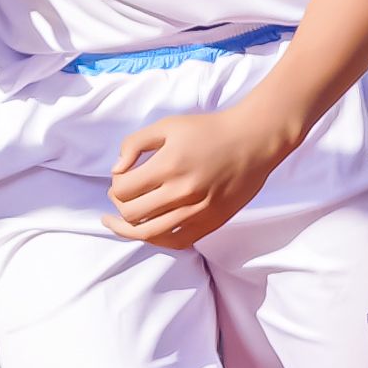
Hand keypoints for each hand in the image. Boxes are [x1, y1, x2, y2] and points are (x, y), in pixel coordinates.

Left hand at [108, 98, 296, 250]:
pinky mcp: (211, 222)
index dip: (114, 186)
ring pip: (150, 234)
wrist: (252, 142)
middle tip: (120, 196)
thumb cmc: (208, 130)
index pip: (123, 190)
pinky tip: (149, 230)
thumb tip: (116, 170)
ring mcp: (198, 211)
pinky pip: (177, 242)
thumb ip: (134, 144)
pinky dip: (158, 239)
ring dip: (130, 227)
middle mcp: (182, 193)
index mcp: (168, 166)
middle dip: (119, 205)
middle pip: (133, 214)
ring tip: (121, 221)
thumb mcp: (166, 126)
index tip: (120, 179)